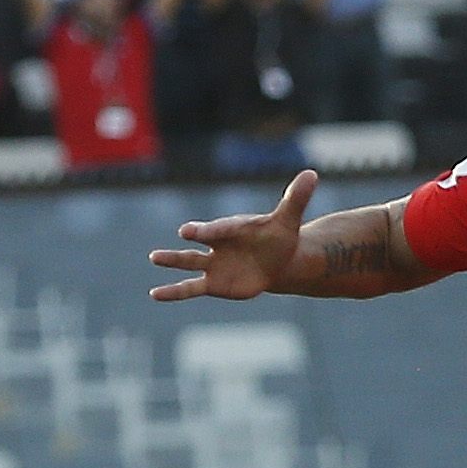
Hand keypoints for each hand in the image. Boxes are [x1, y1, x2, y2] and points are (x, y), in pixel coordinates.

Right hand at [149, 170, 316, 299]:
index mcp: (232, 227)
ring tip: (154, 257)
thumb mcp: (288, 220)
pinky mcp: (212, 283)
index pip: (219, 229)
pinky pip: (190, 288)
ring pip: (188, 262)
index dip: (208, 230)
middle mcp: (217, 243)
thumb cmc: (280, 238)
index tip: (192, 232)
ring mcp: (212, 263)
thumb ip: (295, 199)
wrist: (278, 261)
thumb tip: (312, 173)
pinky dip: (173, 292)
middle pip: (202, 241)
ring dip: (172, 260)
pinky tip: (155, 294)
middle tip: (182, 235)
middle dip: (194, 237)